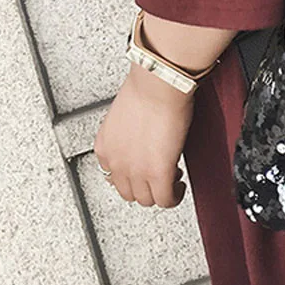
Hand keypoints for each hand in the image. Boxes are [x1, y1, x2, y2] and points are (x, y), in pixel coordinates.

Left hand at [94, 62, 194, 207]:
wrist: (158, 85)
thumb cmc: (147, 88)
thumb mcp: (126, 114)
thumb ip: (129, 132)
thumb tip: (142, 134)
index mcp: (105, 146)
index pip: (112, 176)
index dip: (131, 177)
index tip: (141, 172)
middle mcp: (116, 162)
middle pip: (127, 192)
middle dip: (145, 187)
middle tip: (159, 176)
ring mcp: (136, 170)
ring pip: (146, 199)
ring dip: (160, 192)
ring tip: (172, 179)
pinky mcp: (159, 173)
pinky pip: (165, 199)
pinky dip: (173, 197)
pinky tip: (179, 187)